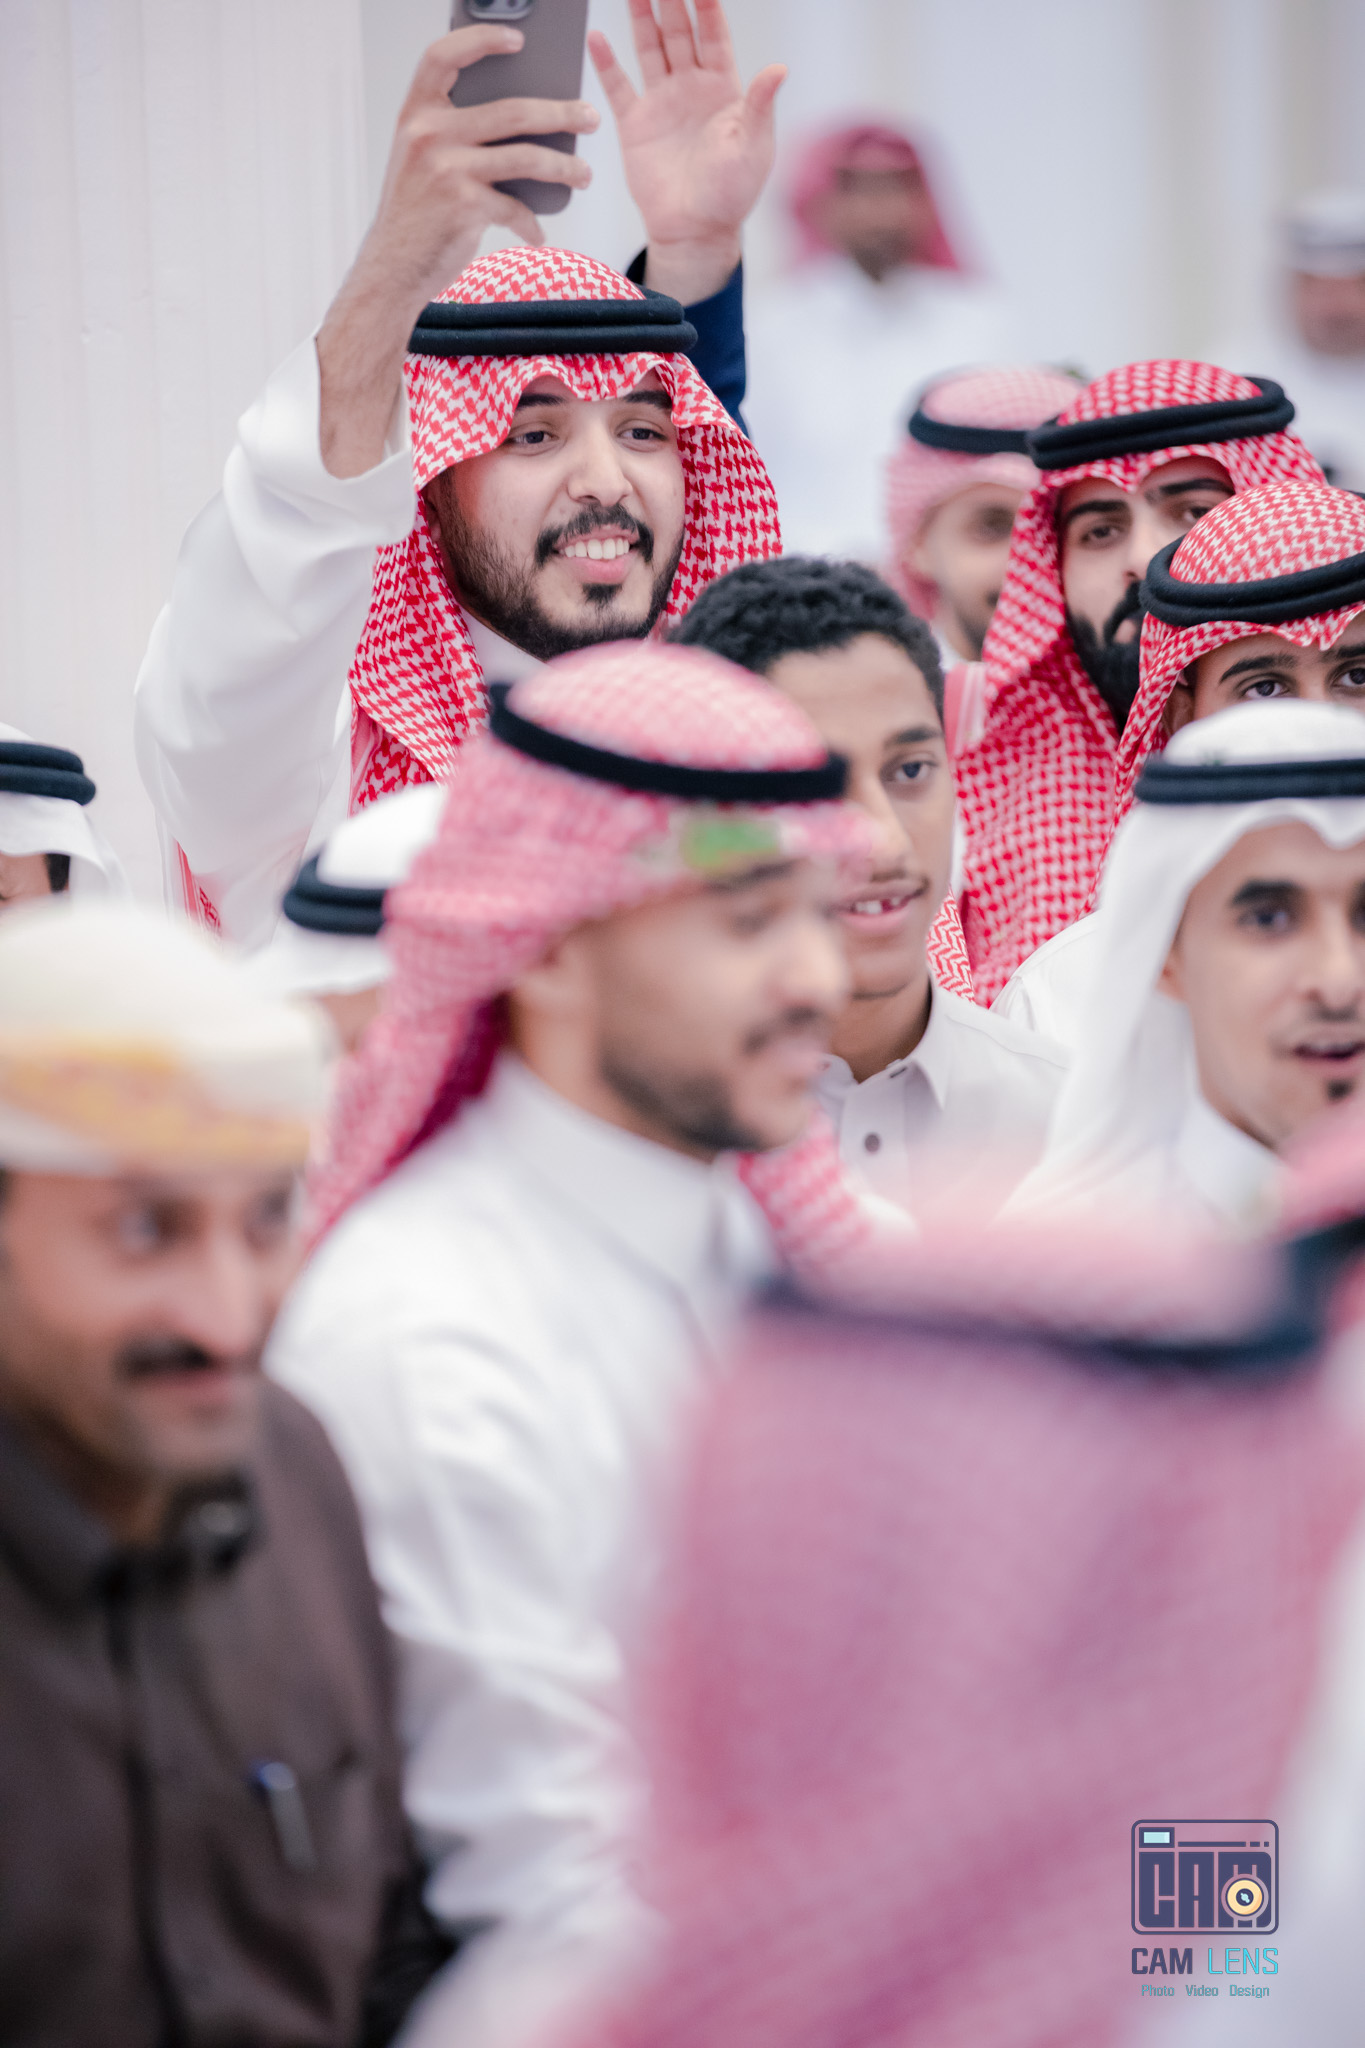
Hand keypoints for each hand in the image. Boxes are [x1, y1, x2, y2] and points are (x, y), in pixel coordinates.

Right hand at [317, 25, 598, 477]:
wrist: (391, 271)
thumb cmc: (413, 217)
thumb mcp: (421, 162)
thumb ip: (454, 135)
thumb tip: (519, 125)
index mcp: (416, 114)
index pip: (444, 57)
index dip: (481, 40)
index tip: (518, 41)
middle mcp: (429, 134)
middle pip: (511, 110)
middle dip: (560, 113)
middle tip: (590, 117)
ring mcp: (447, 169)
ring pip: (525, 156)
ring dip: (564, 165)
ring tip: (583, 173)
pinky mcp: (465, 206)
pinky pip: (515, 207)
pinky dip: (531, 223)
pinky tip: (538, 233)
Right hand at [589, 0, 784, 305]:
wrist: (694, 232)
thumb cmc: (730, 196)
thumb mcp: (753, 147)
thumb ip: (760, 105)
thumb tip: (779, 70)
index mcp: (723, 90)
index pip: (714, 34)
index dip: (706, 5)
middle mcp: (691, 89)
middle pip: (680, 31)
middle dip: (671, 0)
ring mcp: (662, 103)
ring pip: (650, 48)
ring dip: (641, 17)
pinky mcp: (636, 124)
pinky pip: (618, 87)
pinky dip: (606, 63)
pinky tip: (597, 38)